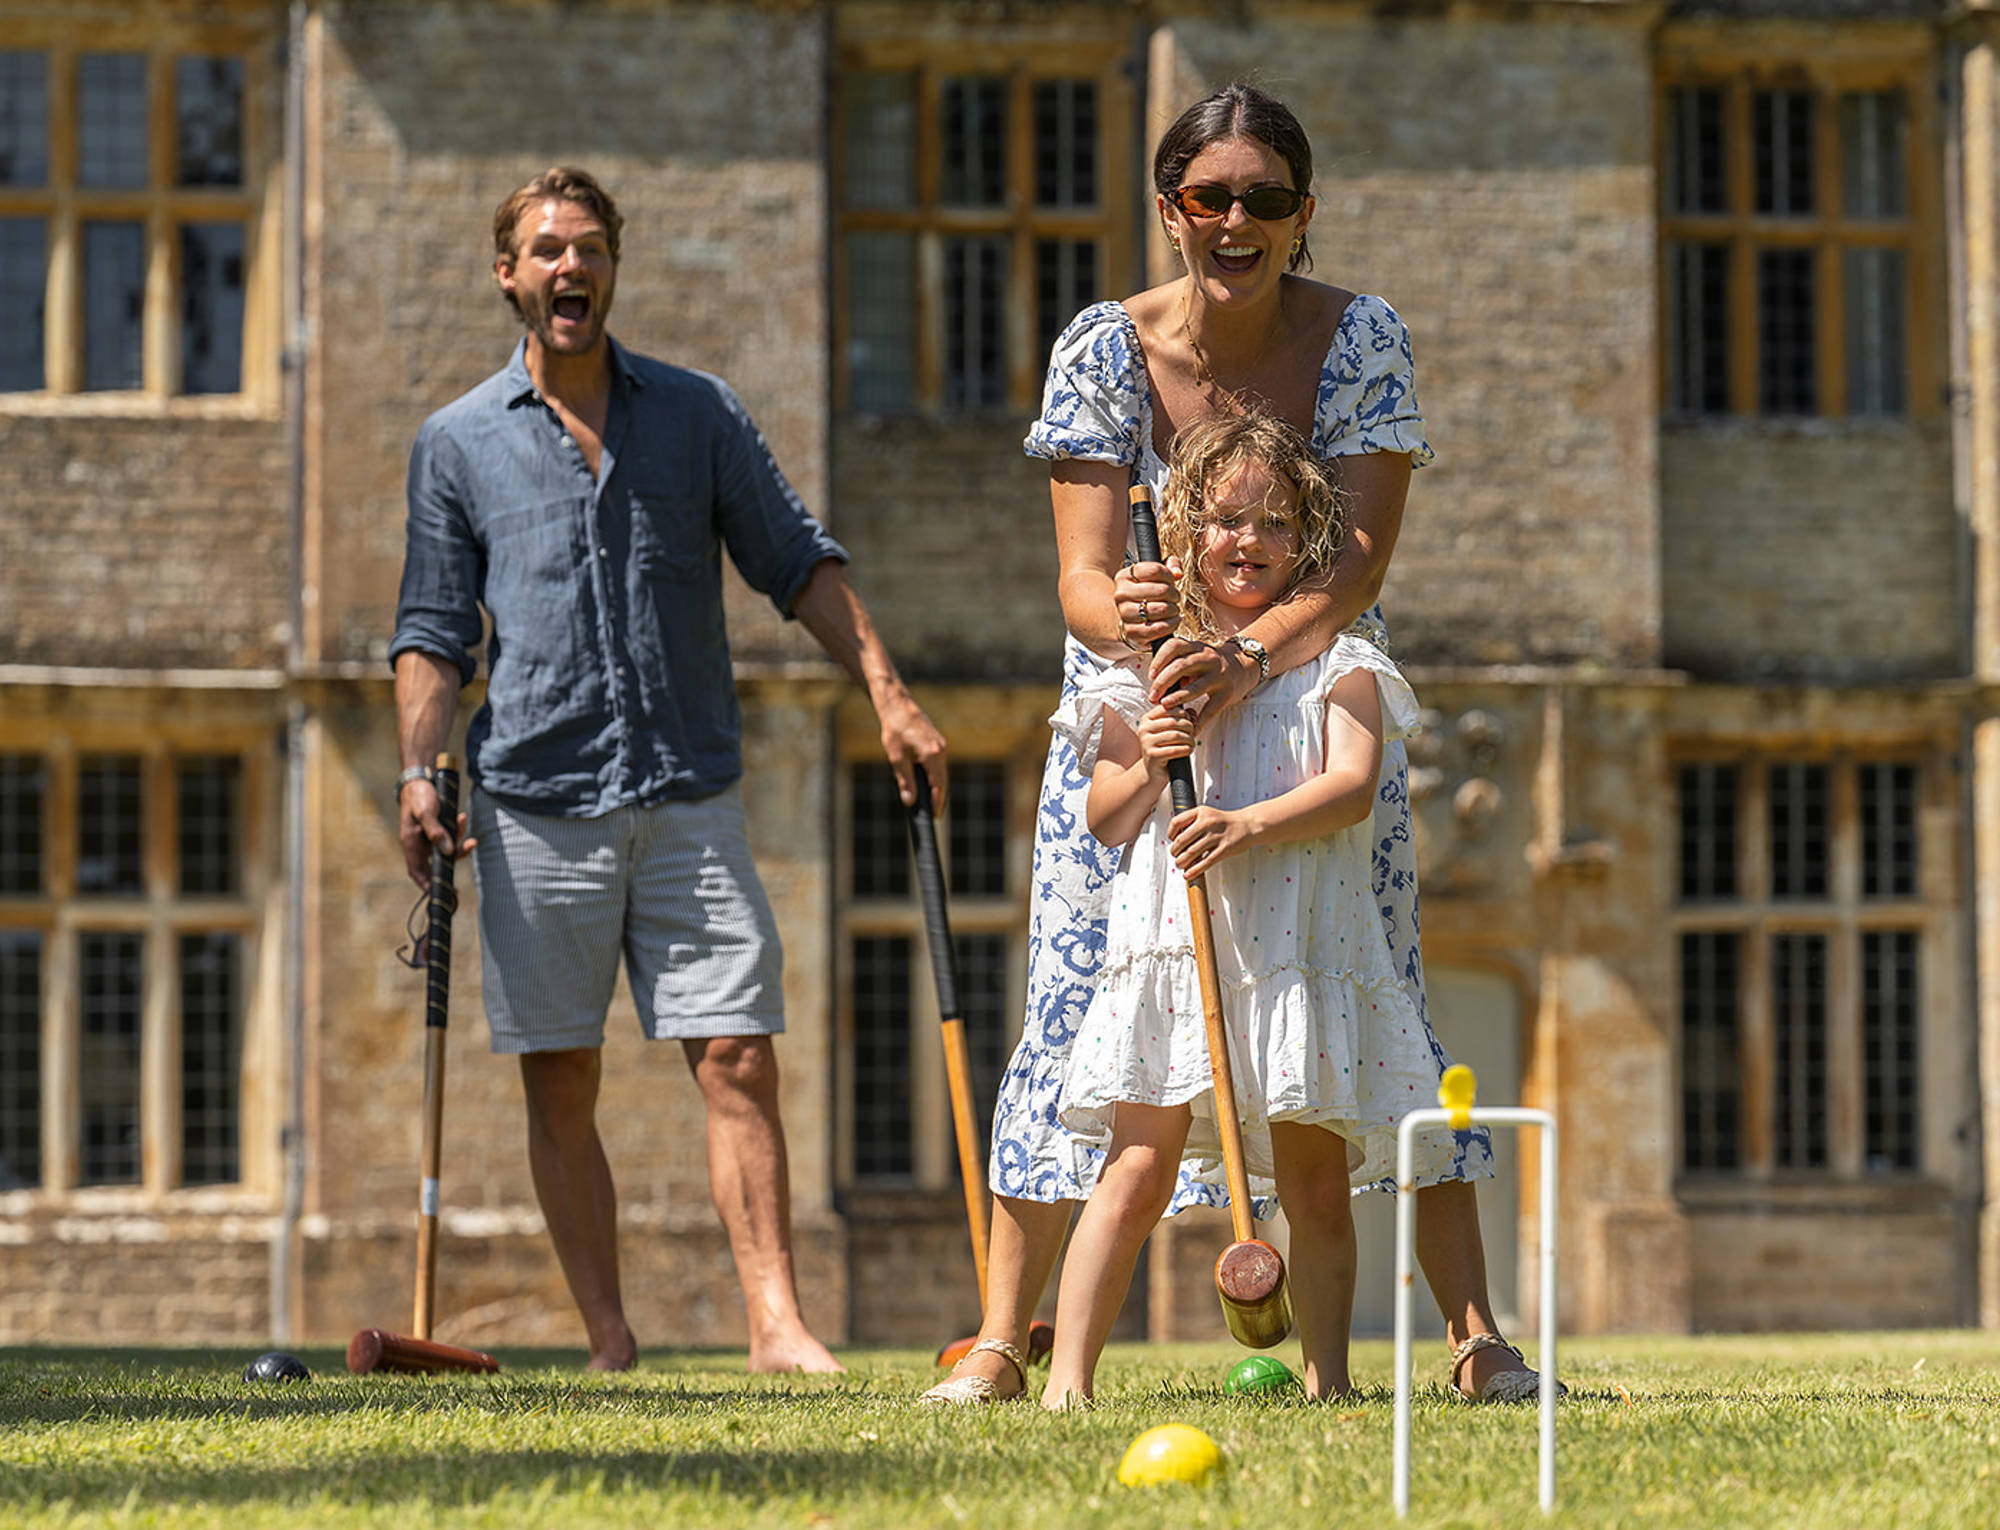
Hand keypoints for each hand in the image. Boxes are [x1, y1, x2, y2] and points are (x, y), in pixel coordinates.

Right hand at [399, 781, 475, 889]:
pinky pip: (450, 837)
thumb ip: (436, 831)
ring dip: (459, 845)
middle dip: (450, 867)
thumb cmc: (420, 796)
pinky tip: (462, 818)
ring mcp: (429, 837)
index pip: (416, 871)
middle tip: (460, 881)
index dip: (426, 885)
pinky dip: (458, 831)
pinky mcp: (438, 829)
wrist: (422, 779)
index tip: (438, 895)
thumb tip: (447, 851)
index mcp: (411, 843)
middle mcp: (419, 843)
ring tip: (468, 833)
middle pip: (435, 864)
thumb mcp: (427, 812)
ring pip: (446, 850)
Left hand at [879, 692, 948, 814]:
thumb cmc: (895, 731)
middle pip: (943, 781)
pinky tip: (927, 785)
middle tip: (933, 814)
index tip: (934, 816)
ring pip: (941, 773)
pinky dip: (934, 776)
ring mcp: (941, 746)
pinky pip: (938, 765)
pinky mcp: (937, 743)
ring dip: (936, 787)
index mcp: (933, 755)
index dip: (937, 802)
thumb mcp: (897, 758)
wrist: (898, 708)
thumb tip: (910, 801)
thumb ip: (905, 781)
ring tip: (930, 804)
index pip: (939, 785)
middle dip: (938, 798)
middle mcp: (941, 751)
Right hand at [1113, 558, 1180, 652]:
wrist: (1129, 619)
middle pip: (1162, 590)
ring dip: (1173, 609)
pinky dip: (1172, 624)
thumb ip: (1170, 566)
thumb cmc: (1146, 595)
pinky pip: (1158, 628)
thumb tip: (1178, 573)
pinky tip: (1174, 620)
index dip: (1170, 575)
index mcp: (1124, 576)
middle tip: (1174, 598)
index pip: (1156, 570)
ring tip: (1173, 609)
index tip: (1171, 581)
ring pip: (1161, 609)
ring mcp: (1124, 614)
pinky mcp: (1131, 632)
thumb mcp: (1154, 575)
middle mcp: (1121, 594)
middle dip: (1174, 594)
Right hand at [1135, 703, 1194, 776]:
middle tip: (1193, 733)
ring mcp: (1146, 743)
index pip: (1166, 708)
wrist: (1153, 771)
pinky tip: (1188, 750)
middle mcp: (1143, 729)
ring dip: (1189, 739)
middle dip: (1188, 727)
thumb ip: (1181, 718)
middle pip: (1173, 722)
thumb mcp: (1170, 730)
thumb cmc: (1164, 747)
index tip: (1189, 720)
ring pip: (1176, 735)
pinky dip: (1186, 749)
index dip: (1182, 713)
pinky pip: (1174, 750)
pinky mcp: (1152, 756)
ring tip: (1192, 743)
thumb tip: (1192, 712)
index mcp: (1146, 720)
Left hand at [1149, 636, 1255, 733]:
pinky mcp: (1227, 693)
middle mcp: (1207, 658)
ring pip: (1194, 687)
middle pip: (1180, 666)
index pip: (1174, 646)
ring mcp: (1218, 676)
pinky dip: (1199, 721)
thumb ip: (1178, 665)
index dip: (1159, 660)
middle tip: (1152, 696)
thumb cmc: (1210, 664)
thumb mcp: (1196, 656)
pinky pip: (1210, 709)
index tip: (1150, 675)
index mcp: (1196, 648)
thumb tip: (1158, 685)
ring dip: (1177, 698)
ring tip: (1165, 706)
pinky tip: (1191, 729)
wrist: (1244, 666)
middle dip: (1162, 682)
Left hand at [1167, 804, 1252, 879]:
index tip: (1172, 840)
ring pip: (1191, 853)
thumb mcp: (1207, 814)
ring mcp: (1216, 836)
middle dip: (1175, 851)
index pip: (1177, 822)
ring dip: (1182, 862)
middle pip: (1182, 840)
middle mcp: (1207, 822)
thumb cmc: (1225, 822)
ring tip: (1180, 865)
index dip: (1170, 833)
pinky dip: (1194, 870)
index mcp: (1201, 812)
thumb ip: (1192, 822)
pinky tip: (1188, 874)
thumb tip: (1175, 840)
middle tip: (1175, 855)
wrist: (1248, 825)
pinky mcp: (1224, 849)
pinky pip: (1205, 862)